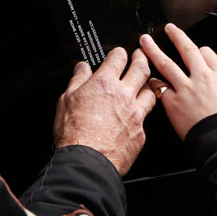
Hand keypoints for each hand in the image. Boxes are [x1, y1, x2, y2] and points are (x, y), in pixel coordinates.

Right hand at [52, 47, 155, 175]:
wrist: (87, 162)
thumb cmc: (74, 134)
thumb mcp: (66, 101)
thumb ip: (77, 81)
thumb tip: (82, 69)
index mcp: (104, 84)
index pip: (118, 58)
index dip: (119, 53)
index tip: (119, 54)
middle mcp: (124, 96)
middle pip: (141, 69)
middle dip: (142, 59)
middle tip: (140, 57)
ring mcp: (135, 114)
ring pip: (151, 92)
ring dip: (148, 85)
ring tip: (145, 83)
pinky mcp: (140, 133)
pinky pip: (146, 118)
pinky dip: (142, 113)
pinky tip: (138, 114)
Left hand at [138, 24, 216, 139]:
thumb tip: (215, 82)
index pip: (206, 53)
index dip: (198, 51)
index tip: (194, 51)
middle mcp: (202, 77)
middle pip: (186, 50)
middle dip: (176, 36)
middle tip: (168, 28)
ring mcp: (186, 88)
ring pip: (166, 63)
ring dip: (153, 50)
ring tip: (145, 42)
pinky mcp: (174, 102)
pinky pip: (159, 87)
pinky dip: (153, 82)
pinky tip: (148, 79)